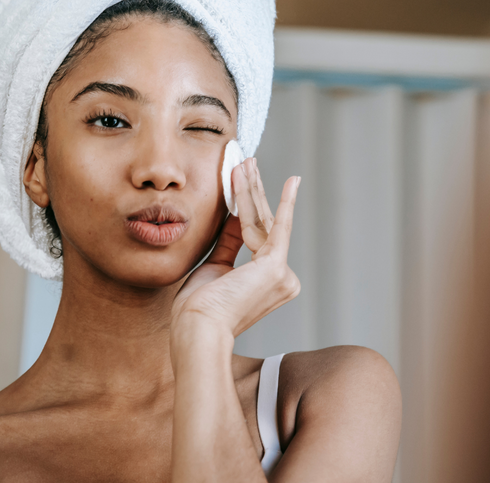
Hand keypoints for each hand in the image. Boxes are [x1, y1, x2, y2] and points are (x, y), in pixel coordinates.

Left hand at [170, 158, 300, 338]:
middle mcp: (283, 280)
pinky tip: (293, 182)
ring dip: (252, 189)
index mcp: (267, 282)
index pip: (258, 236)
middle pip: (264, 225)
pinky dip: (285, 202)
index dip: (248, 207)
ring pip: (264, 221)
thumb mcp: (215, 266)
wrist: (196, 328)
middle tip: (247, 163)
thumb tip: (238, 215)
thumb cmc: (199, 307)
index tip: (244, 184)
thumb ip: (231, 241)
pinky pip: (278, 226)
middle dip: (253, 192)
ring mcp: (282, 275)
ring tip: (246, 162)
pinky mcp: (276, 267)